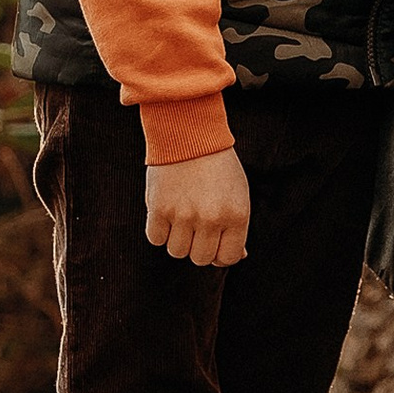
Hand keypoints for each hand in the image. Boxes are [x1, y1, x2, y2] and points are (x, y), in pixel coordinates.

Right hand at [146, 147, 249, 265]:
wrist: (189, 133)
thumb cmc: (217, 165)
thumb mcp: (238, 194)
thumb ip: (236, 227)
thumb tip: (237, 256)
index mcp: (237, 215)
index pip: (227, 258)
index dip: (219, 254)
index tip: (213, 242)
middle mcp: (211, 218)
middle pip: (200, 259)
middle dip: (197, 247)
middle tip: (196, 226)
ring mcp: (184, 214)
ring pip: (177, 252)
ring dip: (177, 239)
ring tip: (181, 215)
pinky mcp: (159, 208)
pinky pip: (155, 239)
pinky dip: (159, 230)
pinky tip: (166, 212)